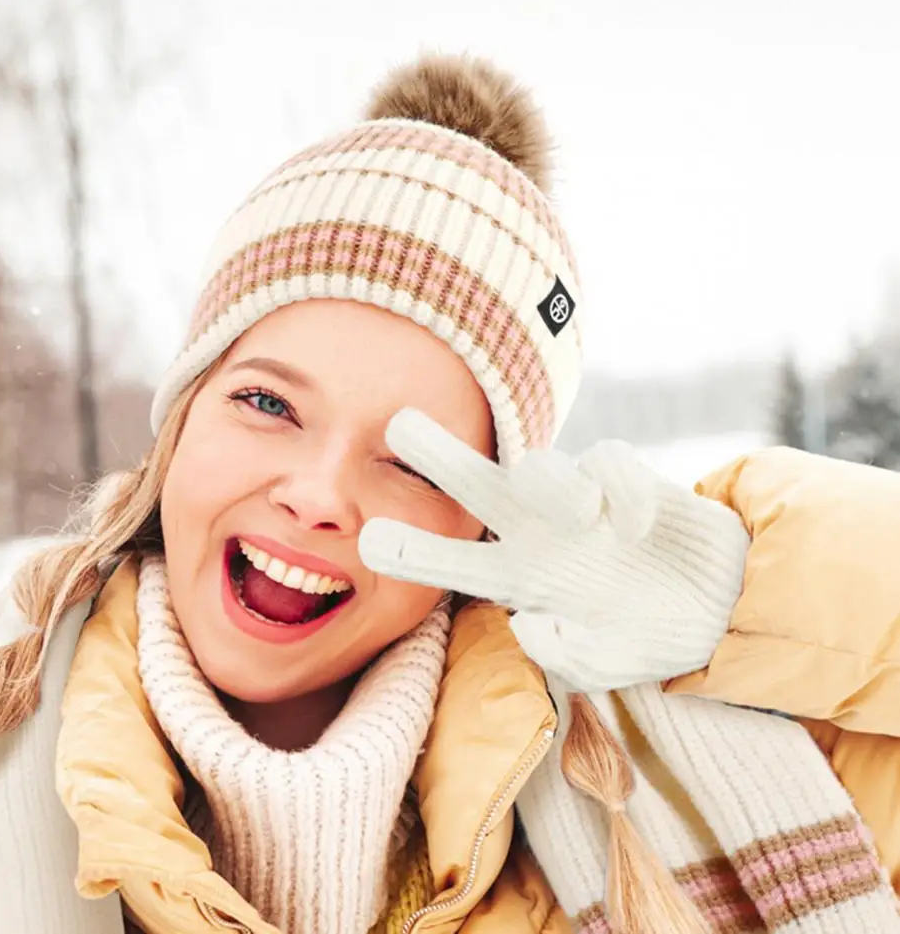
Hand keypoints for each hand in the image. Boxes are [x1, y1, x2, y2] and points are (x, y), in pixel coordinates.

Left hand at [358, 409, 748, 691]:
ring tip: (585, 517)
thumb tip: (529, 624)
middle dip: (439, 456)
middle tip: (399, 425)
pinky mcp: (629, 478)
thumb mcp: (607, 664)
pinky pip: (610, 462)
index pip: (457, 560)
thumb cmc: (650, 633)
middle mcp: (540, 531)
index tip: (368, 541)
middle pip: (477, 484)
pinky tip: (641, 525)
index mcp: (521, 577)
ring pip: (542, 465)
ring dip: (553, 483)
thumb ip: (568, 656)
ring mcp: (583, 501)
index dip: (416, 551)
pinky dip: (624, 487)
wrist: (721, 606)